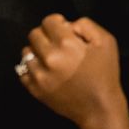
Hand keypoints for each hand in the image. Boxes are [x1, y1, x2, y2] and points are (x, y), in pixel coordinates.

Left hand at [18, 14, 122, 128]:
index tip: (64, 29)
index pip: (48, 21)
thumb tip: (68, 25)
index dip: (57, 22)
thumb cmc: (105, 73)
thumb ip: (86, 25)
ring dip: (37, 51)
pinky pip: (22, 71)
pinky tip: (46, 71)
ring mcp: (39, 75)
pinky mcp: (34, 89)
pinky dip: (32, 68)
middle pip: (34, 34)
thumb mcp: (106, 41)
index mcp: (66, 44)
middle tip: (58, 44)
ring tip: (51, 58)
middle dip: (46, 35)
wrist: (99, 107)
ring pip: (26, 52)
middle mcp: (49, 58)